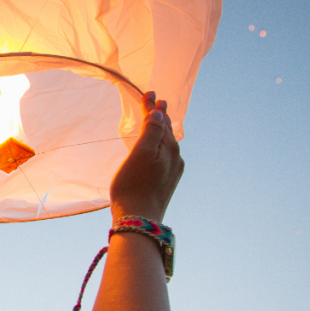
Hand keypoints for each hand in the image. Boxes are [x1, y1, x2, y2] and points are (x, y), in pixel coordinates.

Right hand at [109, 91, 184, 222]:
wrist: (138, 218)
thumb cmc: (134, 185)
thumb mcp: (141, 153)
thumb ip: (152, 131)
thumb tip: (159, 112)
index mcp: (170, 148)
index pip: (161, 120)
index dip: (153, 107)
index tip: (149, 92)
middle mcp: (175, 158)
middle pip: (167, 131)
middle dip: (160, 116)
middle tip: (156, 101)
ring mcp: (172, 171)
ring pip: (167, 143)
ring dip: (162, 130)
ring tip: (158, 120)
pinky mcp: (166, 182)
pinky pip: (166, 155)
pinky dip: (161, 145)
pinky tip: (158, 148)